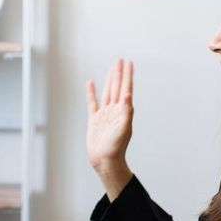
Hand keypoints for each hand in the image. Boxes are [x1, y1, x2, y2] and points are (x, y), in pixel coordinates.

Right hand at [86, 58, 134, 200]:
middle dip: (119, 73)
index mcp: (123, 111)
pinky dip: (92, 92)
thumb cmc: (116, 148)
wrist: (105, 161)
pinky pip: (92, 102)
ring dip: (109, 80)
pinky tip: (91, 83)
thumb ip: (126, 111)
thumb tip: (127, 94)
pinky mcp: (95, 119)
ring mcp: (105, 114)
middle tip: (120, 60)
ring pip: (107, 92)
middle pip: (117, 87)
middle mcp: (115, 110)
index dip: (127, 75)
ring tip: (112, 68)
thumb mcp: (124, 128)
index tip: (129, 63)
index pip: (126, 88)